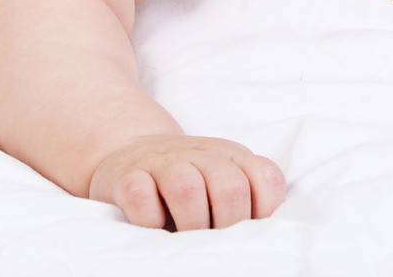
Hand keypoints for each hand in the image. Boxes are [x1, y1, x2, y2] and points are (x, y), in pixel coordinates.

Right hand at [88, 134, 286, 229]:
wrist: (129, 150)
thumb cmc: (184, 179)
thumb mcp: (220, 178)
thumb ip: (244, 197)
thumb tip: (263, 243)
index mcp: (229, 157)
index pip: (266, 178)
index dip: (263, 212)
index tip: (248, 229)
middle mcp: (199, 154)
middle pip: (230, 188)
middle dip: (228, 225)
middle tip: (215, 242)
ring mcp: (161, 162)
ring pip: (187, 188)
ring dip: (191, 224)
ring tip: (185, 238)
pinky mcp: (126, 176)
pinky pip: (141, 195)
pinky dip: (149, 218)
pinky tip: (153, 226)